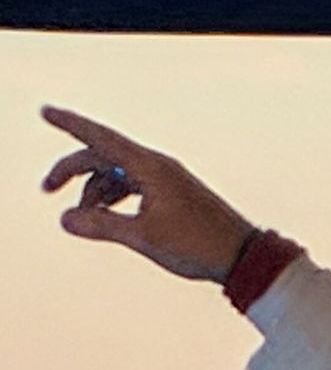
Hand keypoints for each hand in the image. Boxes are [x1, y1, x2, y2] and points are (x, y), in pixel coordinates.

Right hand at [41, 106, 256, 282]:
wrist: (244, 256)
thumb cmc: (200, 245)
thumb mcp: (144, 238)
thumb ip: (103, 226)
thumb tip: (66, 219)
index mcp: (150, 167)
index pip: (100, 138)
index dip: (70, 125)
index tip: (46, 112)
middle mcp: (158, 167)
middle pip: (104, 157)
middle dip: (73, 170)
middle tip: (47, 189)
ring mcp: (169, 180)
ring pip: (120, 174)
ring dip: (95, 190)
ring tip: (82, 216)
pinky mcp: (176, 196)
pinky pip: (136, 187)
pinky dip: (117, 198)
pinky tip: (109, 216)